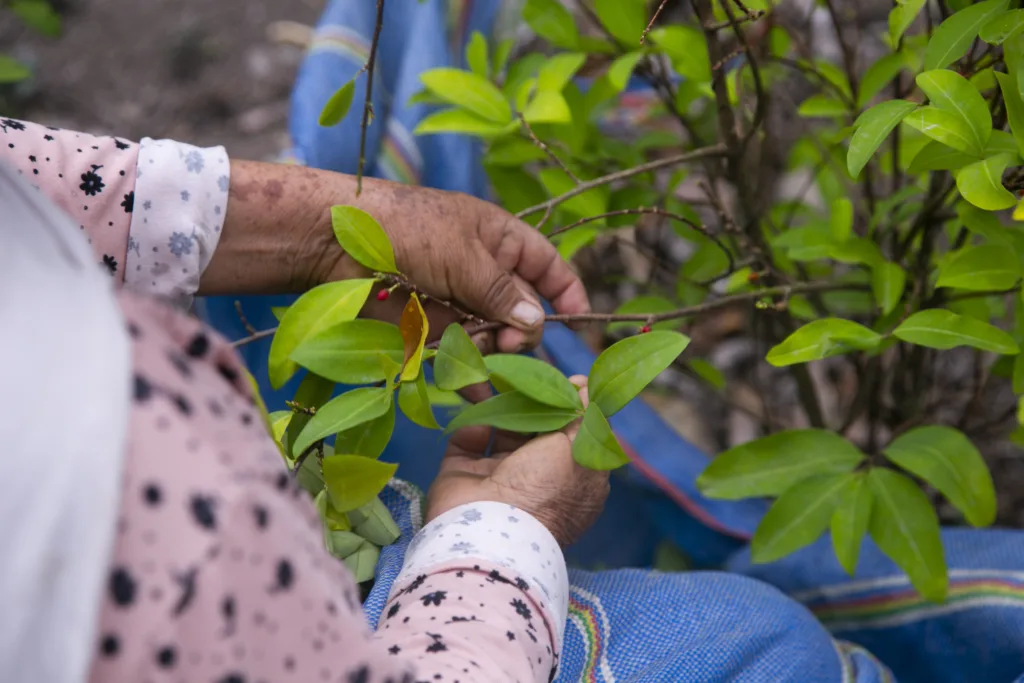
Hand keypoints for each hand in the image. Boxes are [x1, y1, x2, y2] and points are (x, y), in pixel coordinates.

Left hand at [321, 178, 590, 352]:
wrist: (337, 244)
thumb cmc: (407, 230)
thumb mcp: (464, 254)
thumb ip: (501, 292)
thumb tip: (536, 323)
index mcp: (499, 241)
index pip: (547, 266)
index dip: (566, 291)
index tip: (577, 320)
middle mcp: (483, 274)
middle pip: (523, 312)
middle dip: (522, 330)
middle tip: (509, 341)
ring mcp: (457, 304)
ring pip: (494, 339)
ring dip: (494, 351)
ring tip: (484, 357)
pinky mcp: (430, 330)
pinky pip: (459, 356)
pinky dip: (467, 373)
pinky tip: (475, 387)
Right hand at [425, 377, 609, 545]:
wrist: (489, 528)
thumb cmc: (544, 489)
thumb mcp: (577, 450)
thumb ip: (582, 417)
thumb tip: (586, 388)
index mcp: (571, 482)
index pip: (575, 440)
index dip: (574, 411)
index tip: (570, 383)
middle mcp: (537, 481)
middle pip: (539, 433)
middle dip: (538, 404)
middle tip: (534, 376)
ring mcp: (499, 478)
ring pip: (503, 433)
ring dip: (504, 408)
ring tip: (505, 380)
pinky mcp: (464, 474)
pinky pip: (468, 441)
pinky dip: (473, 424)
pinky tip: (481, 409)